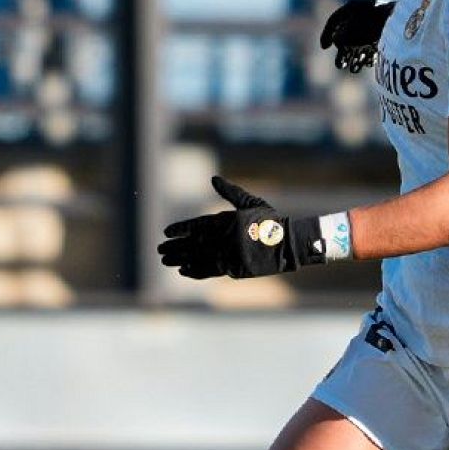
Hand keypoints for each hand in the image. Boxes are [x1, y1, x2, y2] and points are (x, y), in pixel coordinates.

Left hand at [158, 176, 326, 278]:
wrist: (288, 243)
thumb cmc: (270, 221)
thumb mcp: (250, 202)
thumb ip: (230, 192)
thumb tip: (213, 178)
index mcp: (226, 220)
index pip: (196, 225)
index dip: (180, 229)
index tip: (166, 233)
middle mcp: (223, 237)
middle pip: (192, 243)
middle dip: (175, 246)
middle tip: (160, 249)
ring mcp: (227, 253)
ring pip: (197, 257)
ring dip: (179, 259)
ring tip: (166, 260)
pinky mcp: (233, 267)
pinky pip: (208, 270)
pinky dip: (195, 271)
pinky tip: (184, 270)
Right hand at [320, 0, 394, 72]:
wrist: (404, 24)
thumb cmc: (373, 25)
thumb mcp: (350, 32)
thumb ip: (339, 37)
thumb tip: (337, 40)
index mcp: (355, 7)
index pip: (335, 20)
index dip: (326, 34)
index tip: (324, 48)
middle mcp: (366, 12)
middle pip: (349, 33)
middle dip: (344, 51)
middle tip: (340, 65)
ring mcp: (378, 21)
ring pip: (362, 41)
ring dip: (356, 55)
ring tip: (353, 69)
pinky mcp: (389, 32)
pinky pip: (375, 44)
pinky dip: (370, 53)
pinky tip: (367, 64)